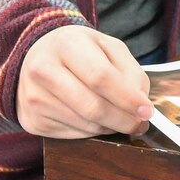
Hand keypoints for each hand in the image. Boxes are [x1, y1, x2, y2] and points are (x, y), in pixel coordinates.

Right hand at [15, 25, 152, 138]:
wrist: (38, 57)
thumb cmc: (80, 51)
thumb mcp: (108, 47)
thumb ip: (130, 71)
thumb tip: (141, 103)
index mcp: (66, 44)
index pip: (101, 77)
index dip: (127, 98)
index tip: (147, 110)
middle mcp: (43, 70)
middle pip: (92, 106)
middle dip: (123, 120)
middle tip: (141, 124)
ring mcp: (34, 98)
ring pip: (84, 124)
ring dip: (110, 126)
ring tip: (121, 118)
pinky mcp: (32, 121)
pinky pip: (73, 135)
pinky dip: (93, 131)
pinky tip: (98, 120)